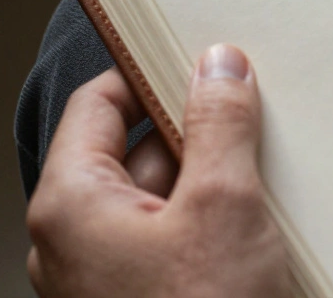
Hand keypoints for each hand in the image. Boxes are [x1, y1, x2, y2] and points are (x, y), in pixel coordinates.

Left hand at [26, 45, 290, 297]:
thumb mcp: (223, 206)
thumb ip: (219, 126)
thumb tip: (220, 68)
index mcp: (70, 206)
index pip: (98, 104)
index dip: (150, 74)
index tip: (198, 57)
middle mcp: (74, 242)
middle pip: (137, 152)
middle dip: (198, 133)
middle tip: (249, 117)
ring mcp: (105, 275)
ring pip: (162, 199)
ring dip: (211, 183)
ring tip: (262, 182)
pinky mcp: (142, 295)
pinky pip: (173, 239)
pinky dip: (211, 224)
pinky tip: (258, 225)